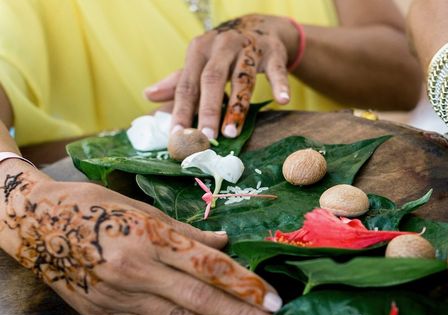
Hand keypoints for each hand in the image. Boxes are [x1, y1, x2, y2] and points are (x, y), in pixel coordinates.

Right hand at [0, 169, 283, 314]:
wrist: (34, 222)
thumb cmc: (93, 208)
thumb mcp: (143, 209)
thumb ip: (187, 232)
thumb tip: (227, 244)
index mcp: (152, 237)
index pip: (210, 266)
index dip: (245, 284)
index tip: (274, 300)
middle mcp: (138, 269)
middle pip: (200, 297)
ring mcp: (119, 295)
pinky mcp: (102, 314)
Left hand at [145, 15, 297, 139]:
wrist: (256, 27)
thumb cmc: (222, 53)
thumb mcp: (199, 63)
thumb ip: (177, 81)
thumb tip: (148, 96)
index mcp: (199, 51)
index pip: (188, 85)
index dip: (182, 110)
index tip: (178, 135)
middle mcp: (222, 46)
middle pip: (213, 79)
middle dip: (208, 110)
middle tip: (206, 137)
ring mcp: (249, 48)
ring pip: (243, 78)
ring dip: (238, 106)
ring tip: (232, 131)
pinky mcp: (273, 52)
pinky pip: (277, 70)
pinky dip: (280, 85)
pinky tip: (282, 100)